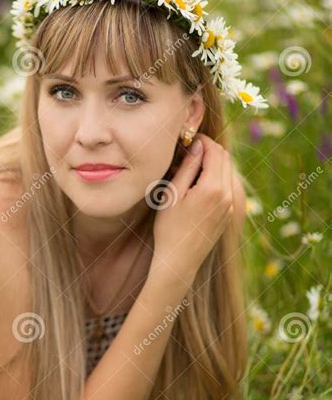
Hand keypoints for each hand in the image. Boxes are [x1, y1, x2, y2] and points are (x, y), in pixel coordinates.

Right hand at [149, 134, 233, 286]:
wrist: (179, 261)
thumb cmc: (169, 228)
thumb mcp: (173, 194)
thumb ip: (188, 167)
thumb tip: (198, 145)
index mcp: (213, 188)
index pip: (215, 151)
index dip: (203, 140)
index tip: (189, 139)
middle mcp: (227, 195)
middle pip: (225, 159)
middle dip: (209, 150)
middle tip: (189, 151)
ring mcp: (230, 205)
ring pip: (228, 172)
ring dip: (213, 164)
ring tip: (191, 168)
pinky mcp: (228, 214)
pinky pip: (227, 187)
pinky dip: (216, 178)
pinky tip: (198, 184)